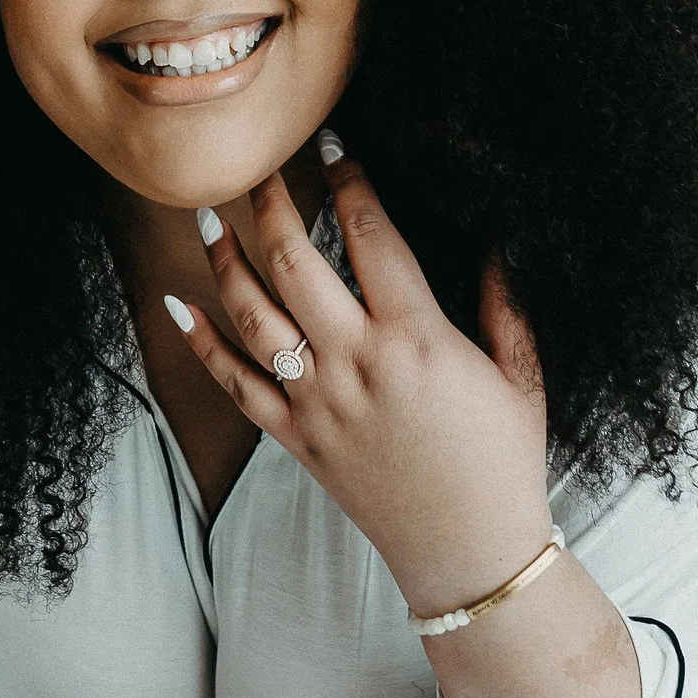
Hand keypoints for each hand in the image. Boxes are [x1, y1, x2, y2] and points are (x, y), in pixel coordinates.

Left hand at [166, 146, 553, 620]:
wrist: (470, 552)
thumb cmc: (504, 461)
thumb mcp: (520, 374)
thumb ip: (503, 302)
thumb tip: (494, 241)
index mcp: (417, 337)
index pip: (372, 233)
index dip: (350, 179)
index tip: (335, 144)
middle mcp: (357, 362)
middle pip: (296, 261)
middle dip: (273, 204)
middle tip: (260, 168)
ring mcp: (318, 402)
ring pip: (253, 315)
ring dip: (225, 260)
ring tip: (209, 217)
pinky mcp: (296, 440)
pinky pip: (235, 386)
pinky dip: (201, 345)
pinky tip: (177, 307)